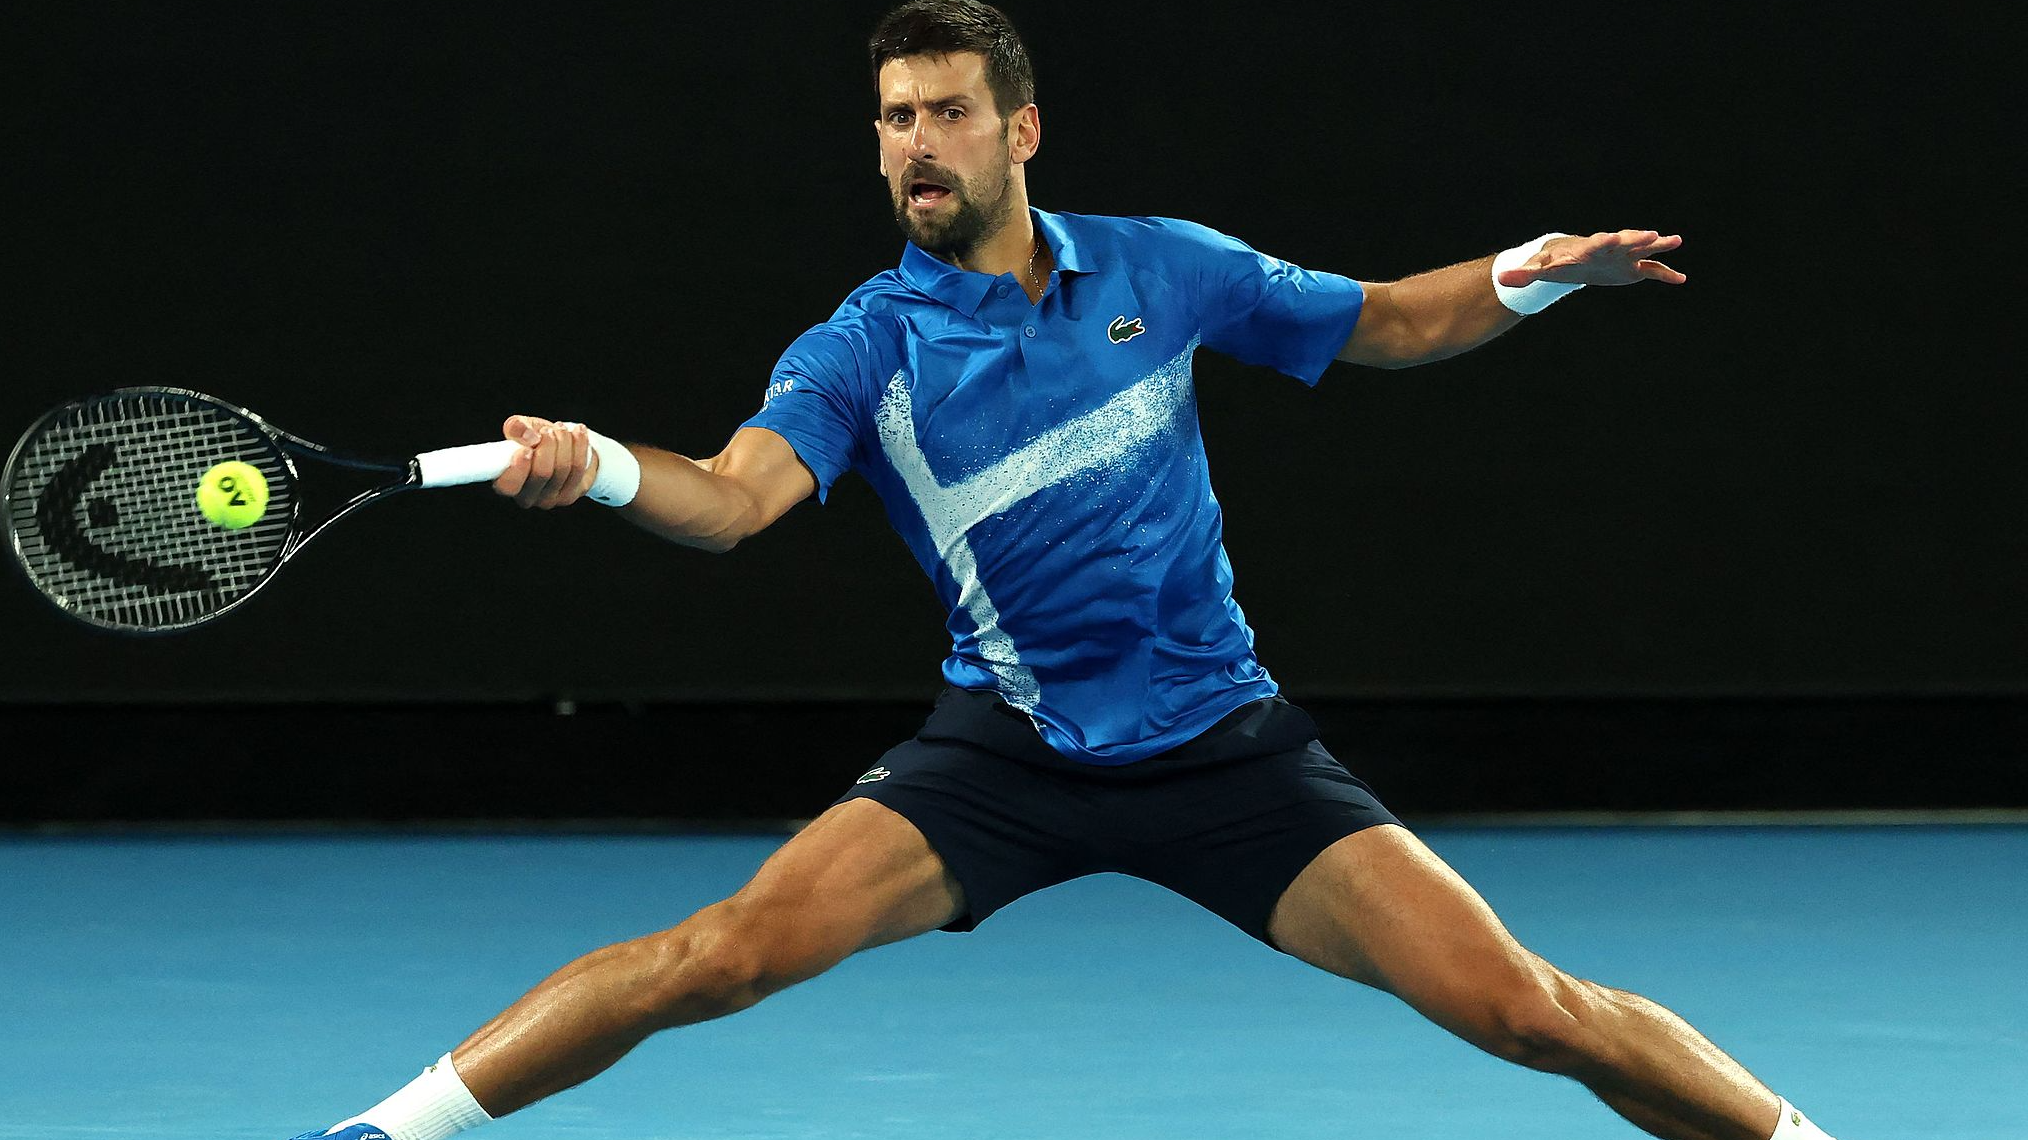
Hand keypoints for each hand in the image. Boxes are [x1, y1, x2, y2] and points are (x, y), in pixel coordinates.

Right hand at [491, 415, 601, 508]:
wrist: (559, 444)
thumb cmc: (533, 438)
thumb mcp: (520, 427)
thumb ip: (516, 428)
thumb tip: (531, 438)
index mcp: (506, 483)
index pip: (508, 486)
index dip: (519, 469)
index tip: (526, 449)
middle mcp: (528, 497)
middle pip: (542, 473)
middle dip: (548, 444)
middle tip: (547, 430)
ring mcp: (552, 499)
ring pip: (564, 468)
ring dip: (564, 442)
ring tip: (561, 429)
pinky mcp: (573, 494)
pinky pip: (580, 468)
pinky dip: (580, 446)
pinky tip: (578, 433)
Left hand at [1496, 230, 1685, 287]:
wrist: (1569, 259)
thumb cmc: (1553, 261)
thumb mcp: (1540, 268)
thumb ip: (1524, 274)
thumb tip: (1501, 279)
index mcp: (1587, 248)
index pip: (1596, 244)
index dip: (1604, 242)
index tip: (1614, 238)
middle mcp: (1609, 248)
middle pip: (1623, 241)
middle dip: (1636, 239)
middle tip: (1652, 234)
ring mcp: (1622, 257)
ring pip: (1643, 250)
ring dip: (1657, 246)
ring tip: (1676, 240)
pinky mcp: (1631, 269)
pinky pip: (1651, 271)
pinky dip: (1664, 274)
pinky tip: (1681, 279)